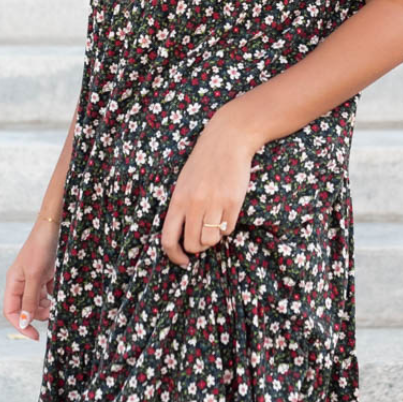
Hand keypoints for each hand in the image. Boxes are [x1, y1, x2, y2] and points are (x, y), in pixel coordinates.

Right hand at [3, 218, 59, 339]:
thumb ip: (30, 300)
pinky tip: (62, 294)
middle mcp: (21, 282)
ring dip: (48, 307)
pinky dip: (54, 297)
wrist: (56, 226)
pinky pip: (48, 294)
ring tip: (58, 302)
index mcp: (13, 282)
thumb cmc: (41, 247)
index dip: (21, 325)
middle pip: (26, 309)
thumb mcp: (35, 276)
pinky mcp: (46, 275)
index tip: (35, 336)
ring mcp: (34, 279)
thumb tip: (25, 322)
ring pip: (38, 303)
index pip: (11, 311)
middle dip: (39, 315)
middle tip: (53, 312)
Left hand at [161, 105, 258, 267]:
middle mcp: (195, 204)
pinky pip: (228, 229)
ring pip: (211, 241)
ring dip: (213, 238)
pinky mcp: (233, 202)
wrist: (227, 140)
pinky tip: (226, 213)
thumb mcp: (184, 183)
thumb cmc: (204, 163)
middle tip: (202, 237)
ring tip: (215, 223)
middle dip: (198, 247)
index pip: (168, 239)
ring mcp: (215, 204)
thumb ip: (182, 208)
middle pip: (193, 245)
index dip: (174, 256)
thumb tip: (184, 237)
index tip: (183, 261)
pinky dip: (227, 227)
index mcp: (178, 200)